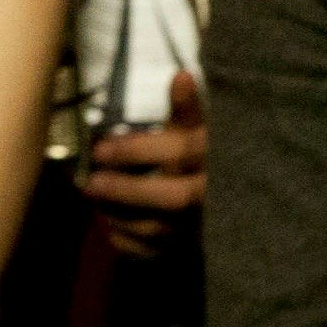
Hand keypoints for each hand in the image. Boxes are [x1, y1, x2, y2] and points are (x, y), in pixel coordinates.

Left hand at [76, 69, 207, 249]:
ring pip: (157, 227)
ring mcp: (197, 226)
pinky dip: (125, 239)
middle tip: (92, 181)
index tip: (100, 148)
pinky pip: (150, 251)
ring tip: (95, 200)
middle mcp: (208, 194)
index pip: (177, 152)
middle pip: (169, 197)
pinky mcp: (183, 250)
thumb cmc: (205, 158)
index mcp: (211, 159)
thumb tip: (179, 75)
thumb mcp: (198, 131)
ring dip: (119, 215)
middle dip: (126, 190)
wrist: (234, 204)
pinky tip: (109, 223)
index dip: (136, 150)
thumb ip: (187, 109)